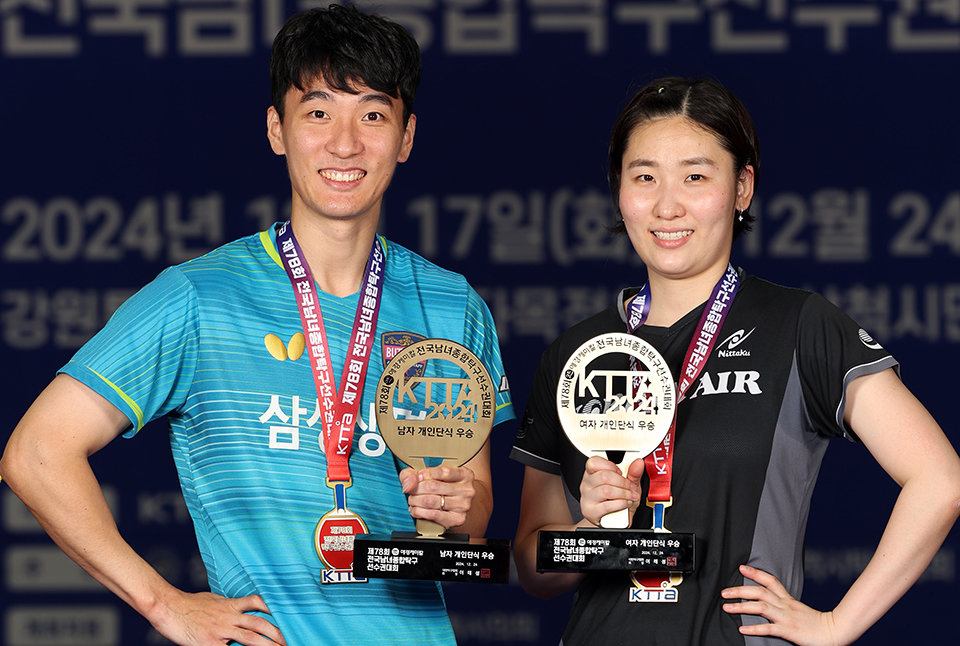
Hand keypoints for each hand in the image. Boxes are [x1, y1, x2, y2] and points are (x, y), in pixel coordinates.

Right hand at [149, 588, 285, 645]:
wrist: (168, 606)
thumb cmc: (188, 604)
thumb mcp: (213, 599)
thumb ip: (228, 605)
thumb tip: (239, 607)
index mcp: (230, 604)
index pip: (258, 603)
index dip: (273, 609)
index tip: (286, 615)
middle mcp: (229, 615)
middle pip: (260, 623)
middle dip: (276, 633)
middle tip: (287, 641)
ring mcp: (221, 629)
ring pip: (251, 636)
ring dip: (268, 644)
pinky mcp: (210, 642)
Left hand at [399, 465, 475, 529]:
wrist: (458, 504)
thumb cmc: (444, 486)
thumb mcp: (432, 474)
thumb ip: (415, 473)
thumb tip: (409, 484)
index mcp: (465, 474)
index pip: (443, 471)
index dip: (426, 474)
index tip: (418, 476)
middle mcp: (467, 490)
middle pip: (433, 486)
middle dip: (416, 488)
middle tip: (411, 490)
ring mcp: (463, 505)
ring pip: (431, 501)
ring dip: (415, 500)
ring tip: (412, 500)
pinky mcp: (457, 519)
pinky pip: (433, 515)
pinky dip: (419, 512)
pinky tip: (415, 509)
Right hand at [579, 456, 642, 525]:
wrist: (614, 520)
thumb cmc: (618, 499)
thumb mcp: (628, 484)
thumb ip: (633, 473)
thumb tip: (638, 463)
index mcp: (592, 473)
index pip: (594, 462)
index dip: (611, 466)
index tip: (621, 472)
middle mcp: (587, 484)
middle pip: (603, 476)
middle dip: (622, 482)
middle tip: (631, 487)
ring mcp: (587, 498)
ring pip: (606, 490)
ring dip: (624, 493)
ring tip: (630, 496)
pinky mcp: (590, 511)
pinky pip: (607, 505)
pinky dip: (621, 504)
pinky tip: (625, 504)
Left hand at [721, 564, 841, 645]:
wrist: (835, 632)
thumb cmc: (816, 623)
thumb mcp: (798, 609)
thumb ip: (784, 604)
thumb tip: (769, 603)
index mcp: (788, 599)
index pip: (770, 580)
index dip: (755, 572)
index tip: (741, 567)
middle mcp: (785, 605)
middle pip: (759, 591)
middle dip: (739, 590)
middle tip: (724, 591)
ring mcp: (786, 617)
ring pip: (760, 607)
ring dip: (741, 606)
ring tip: (726, 607)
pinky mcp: (788, 631)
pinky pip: (768, 628)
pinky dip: (754, 628)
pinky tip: (742, 628)